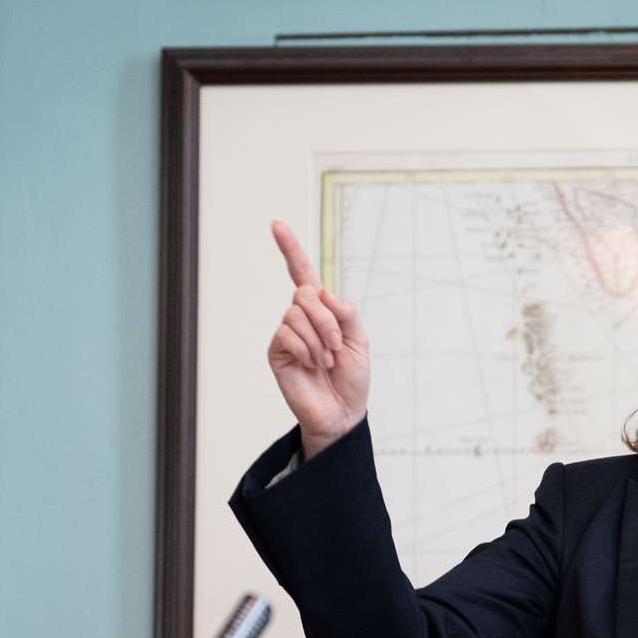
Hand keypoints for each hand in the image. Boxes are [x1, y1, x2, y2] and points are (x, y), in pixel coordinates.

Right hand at [267, 220, 369, 457]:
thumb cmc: (352, 379)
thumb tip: (322, 293)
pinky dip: (306, 349)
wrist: (342, 412)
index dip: (290, 249)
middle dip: (327, 320)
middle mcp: (301, 318)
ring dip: (319, 340)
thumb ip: (346, 312)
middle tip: (337, 347)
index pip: (303, 274)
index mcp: (323, 311)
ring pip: (296, 314)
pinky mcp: (277, 352)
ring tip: (326, 362)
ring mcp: (287, 334)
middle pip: (305, 294)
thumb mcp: (360, 341)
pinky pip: (286, 333)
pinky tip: (312, 366)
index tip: (276, 225)